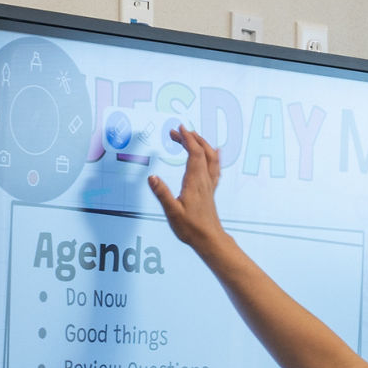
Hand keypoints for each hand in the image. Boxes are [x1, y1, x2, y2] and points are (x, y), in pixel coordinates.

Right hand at [142, 125, 231, 255]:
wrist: (209, 239)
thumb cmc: (191, 228)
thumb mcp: (172, 212)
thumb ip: (162, 194)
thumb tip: (152, 177)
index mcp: (195, 182)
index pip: (194, 153)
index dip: (187, 139)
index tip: (179, 128)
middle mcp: (204, 180)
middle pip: (202, 151)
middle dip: (191, 138)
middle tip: (177, 132)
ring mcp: (209, 185)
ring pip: (210, 157)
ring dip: (201, 144)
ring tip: (192, 136)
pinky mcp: (210, 191)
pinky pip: (215, 167)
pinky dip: (214, 156)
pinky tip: (216, 152)